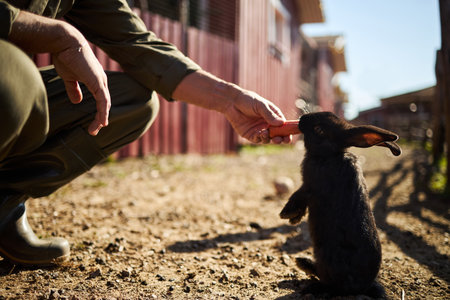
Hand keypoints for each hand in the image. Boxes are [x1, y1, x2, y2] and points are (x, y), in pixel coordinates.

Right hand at [10, 11, 110, 135]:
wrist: (65, 43)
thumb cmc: (66, 56)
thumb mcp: (69, 77)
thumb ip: (74, 89)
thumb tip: (77, 101)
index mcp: (96, 80)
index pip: (101, 100)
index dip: (100, 112)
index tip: (96, 124)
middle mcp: (101, 81)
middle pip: (105, 104)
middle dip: (101, 118)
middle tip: (95, 130)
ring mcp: (101, 81)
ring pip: (105, 104)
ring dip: (101, 118)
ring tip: (96, 129)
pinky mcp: (97, 82)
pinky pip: (103, 101)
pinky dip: (103, 112)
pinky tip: (102, 121)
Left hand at [224, 90, 291, 143]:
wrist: (231, 102)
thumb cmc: (247, 100)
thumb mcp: (260, 105)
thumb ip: (269, 114)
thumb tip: (281, 123)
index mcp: (273, 116)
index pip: (284, 126)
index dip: (289, 131)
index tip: (291, 136)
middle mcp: (268, 125)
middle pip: (278, 135)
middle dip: (282, 138)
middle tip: (283, 139)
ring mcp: (260, 130)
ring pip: (269, 139)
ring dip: (271, 139)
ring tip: (267, 133)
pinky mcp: (251, 135)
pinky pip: (258, 140)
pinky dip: (261, 138)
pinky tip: (261, 134)